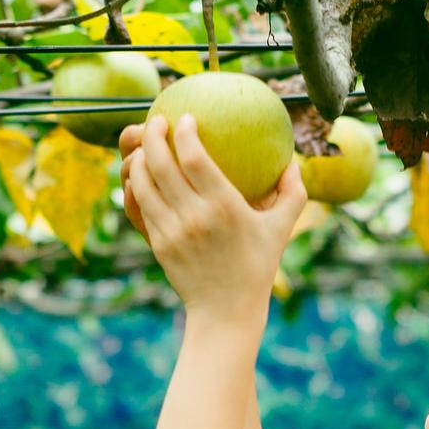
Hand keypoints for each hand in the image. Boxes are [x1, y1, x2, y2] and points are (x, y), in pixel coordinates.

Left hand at [121, 113, 305, 317]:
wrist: (225, 311)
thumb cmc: (256, 267)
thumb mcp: (281, 230)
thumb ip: (292, 193)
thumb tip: (292, 161)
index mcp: (224, 207)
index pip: (193, 158)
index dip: (184, 132)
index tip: (185, 117)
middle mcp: (194, 217)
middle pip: (160, 164)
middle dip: (152, 134)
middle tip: (156, 121)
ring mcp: (171, 232)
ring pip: (142, 183)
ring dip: (138, 158)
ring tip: (144, 146)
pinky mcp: (157, 244)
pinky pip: (139, 206)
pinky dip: (135, 186)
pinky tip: (140, 175)